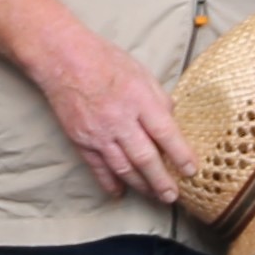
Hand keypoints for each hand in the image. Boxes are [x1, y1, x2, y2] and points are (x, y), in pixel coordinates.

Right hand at [29, 25, 193, 203]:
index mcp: (139, 99)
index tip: (191, 170)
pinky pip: (98, 167)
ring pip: (123, 168)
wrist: (62, 58)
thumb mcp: (141, 72)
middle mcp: (120, 119)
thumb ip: (158, 98)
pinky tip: (120, 192)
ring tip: (154, 196)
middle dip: (161, 181)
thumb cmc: (104, 60)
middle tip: (173, 196)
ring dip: (141, 186)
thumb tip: (172, 120)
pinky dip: (109, 182)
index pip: (165, 133)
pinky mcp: (81, 139)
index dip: (181, 154)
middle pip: (145, 158)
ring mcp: (99, 132)